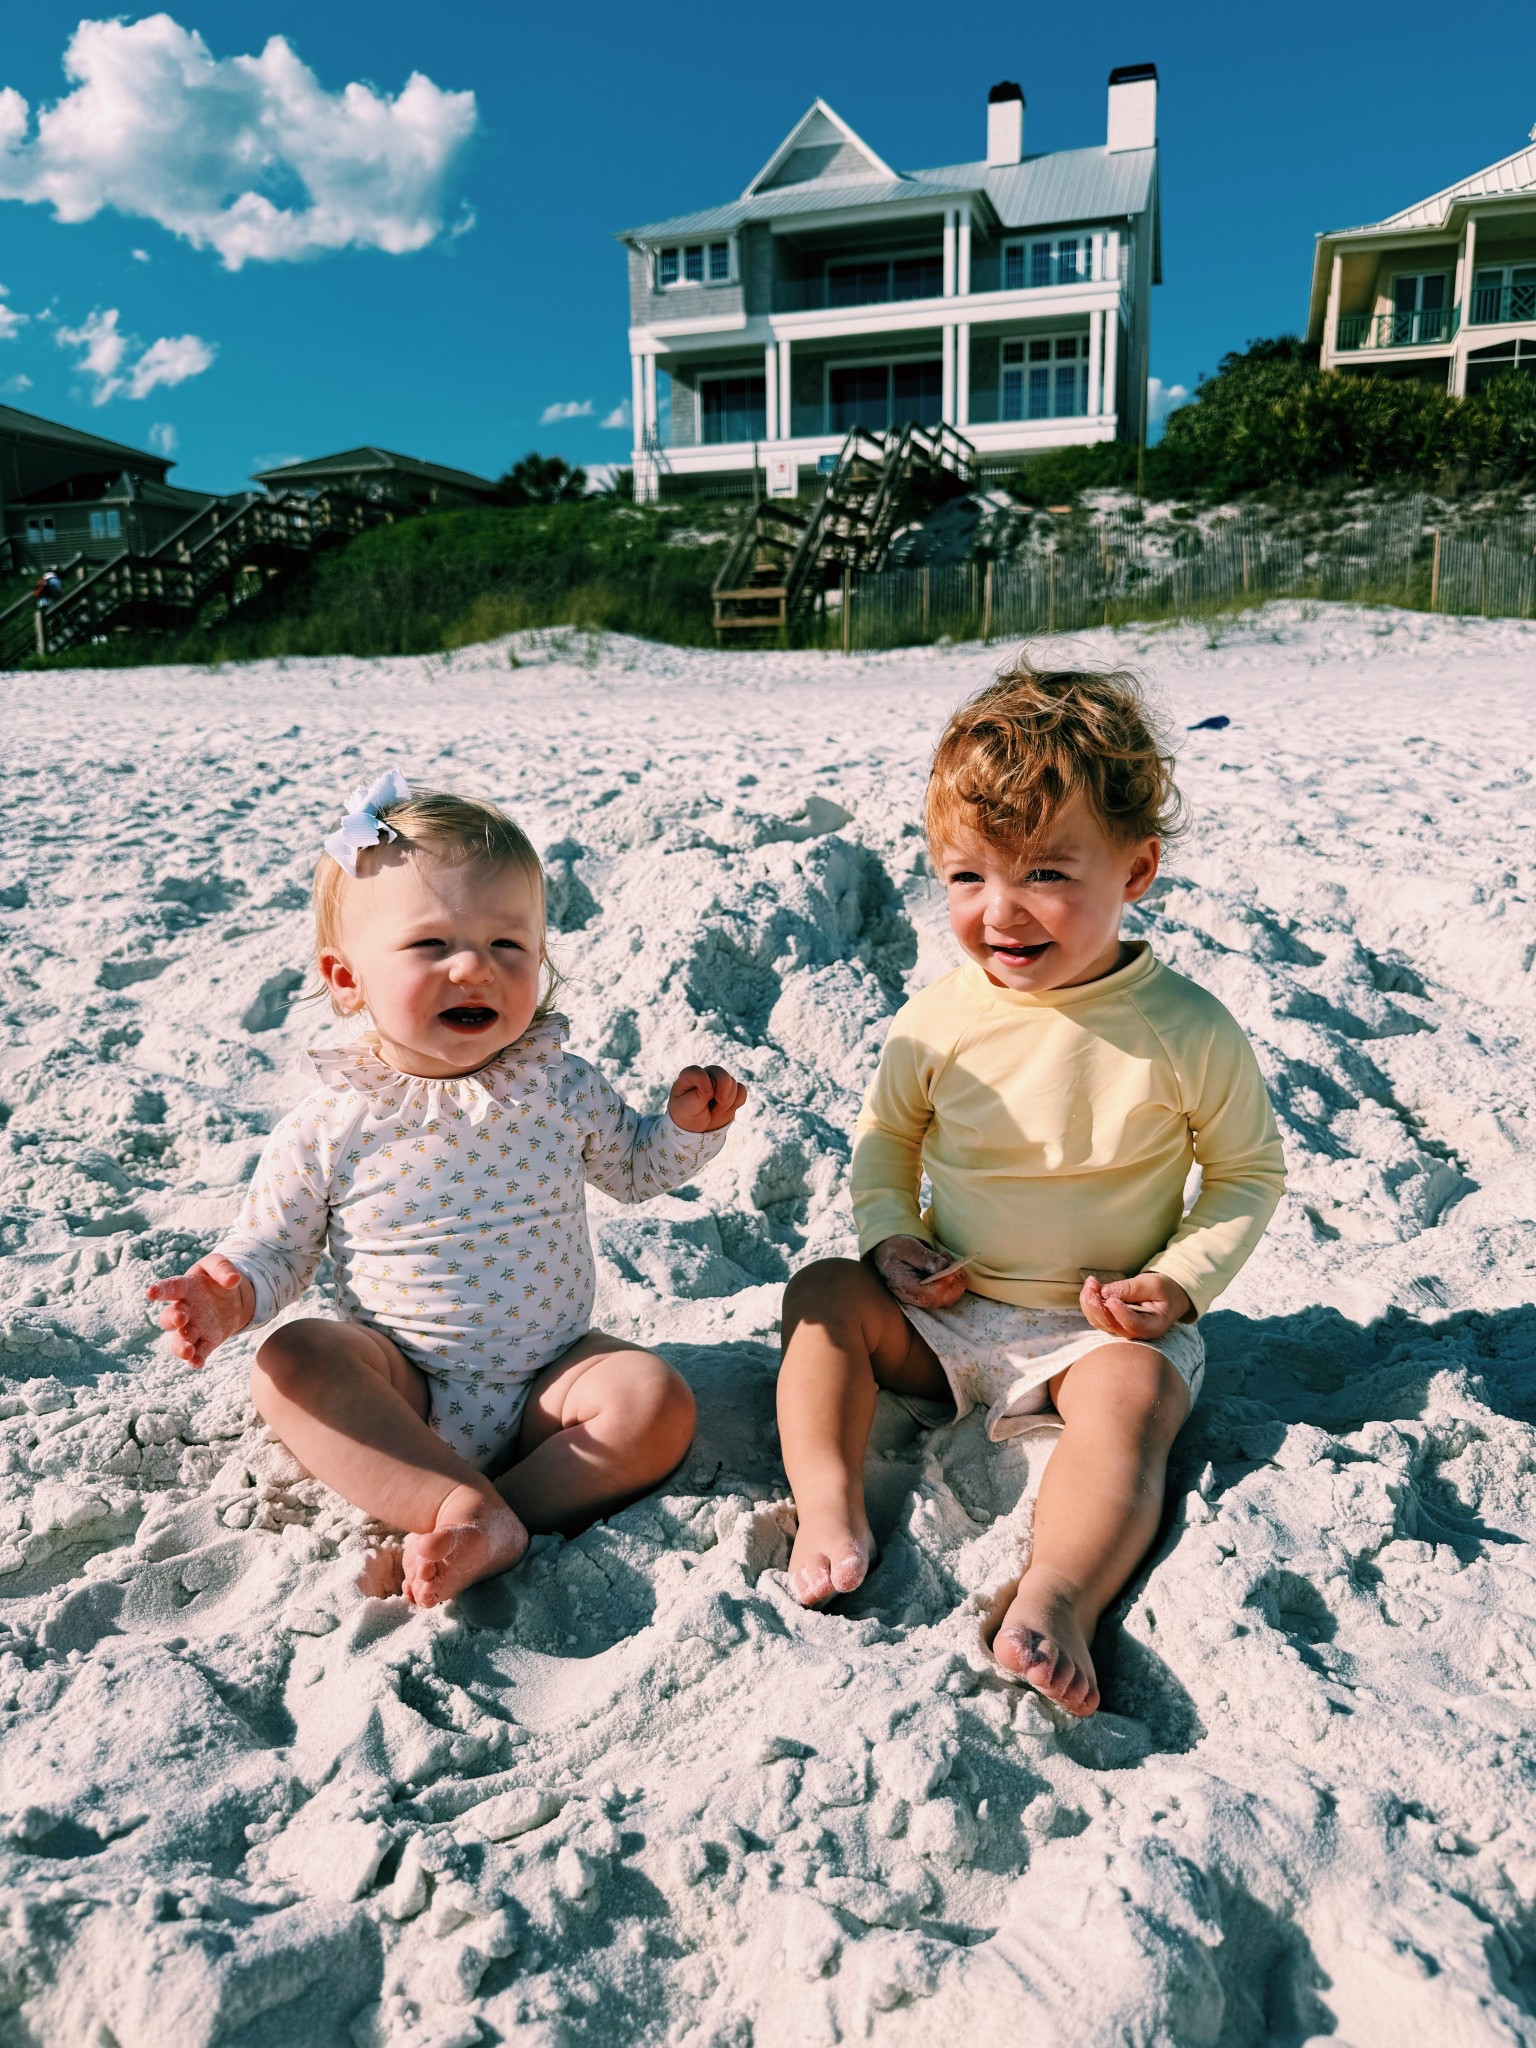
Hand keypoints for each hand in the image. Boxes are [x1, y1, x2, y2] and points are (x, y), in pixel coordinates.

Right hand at [146, 1254, 253, 1368]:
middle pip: (170, 1318)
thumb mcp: (219, 1265)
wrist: (232, 1300)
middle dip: (173, 1319)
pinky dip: (197, 1359)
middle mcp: (185, 1310)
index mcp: (185, 1288)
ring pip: (179, 1340)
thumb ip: (224, 1268)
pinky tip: (197, 1364)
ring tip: (187, 1351)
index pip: (170, 1288)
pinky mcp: (207, 1341)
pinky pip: (199, 1352)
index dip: (160, 1290)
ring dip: (181, 1346)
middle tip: (181, 1318)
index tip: (150, 1292)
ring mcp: (194, 1328)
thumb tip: (234, 1280)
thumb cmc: (218, 1279)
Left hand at [668, 1064, 747, 1133]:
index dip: (703, 1081)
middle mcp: (705, 1076)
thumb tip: (713, 1088)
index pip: (697, 1071)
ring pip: (733, 1082)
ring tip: (716, 1111)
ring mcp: (719, 1083)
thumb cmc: (686, 1115)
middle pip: (721, 1073)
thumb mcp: (686, 1108)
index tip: (705, 1095)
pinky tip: (726, 1109)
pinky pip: (742, 1090)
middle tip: (720, 1102)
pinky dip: (738, 1101)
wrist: (696, 1129)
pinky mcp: (730, 1091)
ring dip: (728, 1101)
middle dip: (723, 1090)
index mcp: (688, 1077)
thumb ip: (698, 1095)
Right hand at [870, 1235, 968, 1309]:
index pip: (930, 1294)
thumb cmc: (896, 1249)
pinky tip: (948, 1267)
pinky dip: (955, 1282)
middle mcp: (914, 1298)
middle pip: (942, 1300)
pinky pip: (949, 1295)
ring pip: (949, 1299)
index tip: (953, 1268)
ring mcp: (923, 1299)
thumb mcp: (907, 1247)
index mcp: (905, 1286)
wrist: (887, 1254)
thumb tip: (942, 1267)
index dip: (945, 1284)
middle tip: (954, 1263)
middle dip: (954, 1282)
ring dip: (956, 1281)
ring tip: (948, 1261)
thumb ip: (924, 1257)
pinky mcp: (930, 1296)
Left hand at [1079, 1272, 1191, 1341]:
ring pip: (1099, 1321)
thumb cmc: (1163, 1291)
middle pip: (1110, 1325)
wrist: (1166, 1297)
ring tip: (1091, 1282)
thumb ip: (1132, 1288)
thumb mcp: (1154, 1285)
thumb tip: (1105, 1292)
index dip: (1120, 1313)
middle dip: (1097, 1304)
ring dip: (1090, 1302)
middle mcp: (1134, 1334)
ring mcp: (1121, 1330)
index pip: (1133, 1325)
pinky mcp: (1111, 1323)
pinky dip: (1090, 1302)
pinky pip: (1096, 1316)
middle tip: (1092, 1283)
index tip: (1111, 1299)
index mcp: (1151, 1326)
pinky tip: (1091, 1287)